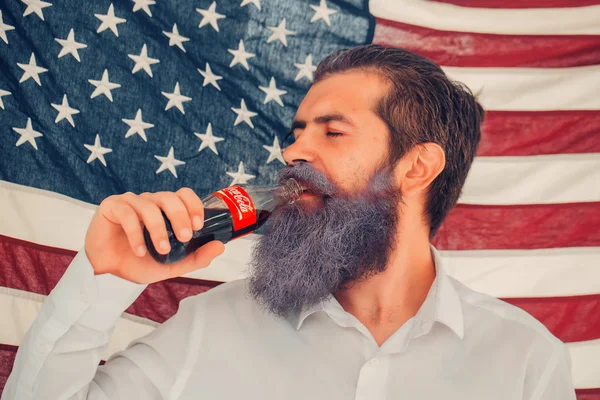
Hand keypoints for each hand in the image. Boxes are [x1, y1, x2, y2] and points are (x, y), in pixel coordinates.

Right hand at [85, 188, 224, 283]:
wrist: (109, 273)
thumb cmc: (140, 263)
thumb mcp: (173, 264)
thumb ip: (196, 257)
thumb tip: (220, 246)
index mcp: (165, 210)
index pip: (184, 195)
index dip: (193, 205)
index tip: (199, 226)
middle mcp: (149, 202)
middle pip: (169, 198)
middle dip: (180, 217)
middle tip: (184, 238)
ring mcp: (130, 202)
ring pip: (149, 206)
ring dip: (158, 229)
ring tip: (161, 250)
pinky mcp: (111, 207)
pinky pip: (127, 214)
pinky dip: (136, 233)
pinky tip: (139, 250)